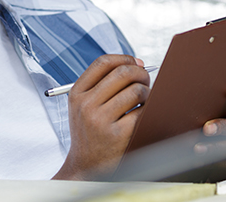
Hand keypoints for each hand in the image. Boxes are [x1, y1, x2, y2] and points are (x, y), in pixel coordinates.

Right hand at [52, 54, 150, 180]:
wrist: (86, 167)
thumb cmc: (90, 132)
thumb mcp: (83, 106)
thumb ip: (101, 84)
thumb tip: (135, 63)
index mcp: (77, 93)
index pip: (103, 63)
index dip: (124, 58)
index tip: (136, 62)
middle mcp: (86, 105)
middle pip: (122, 73)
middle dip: (141, 73)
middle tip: (146, 80)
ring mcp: (101, 120)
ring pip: (136, 91)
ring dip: (147, 92)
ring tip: (145, 100)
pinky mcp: (117, 135)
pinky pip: (142, 112)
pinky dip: (148, 110)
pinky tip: (144, 114)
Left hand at [194, 88, 225, 180]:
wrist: (225, 157)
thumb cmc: (220, 130)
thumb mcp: (221, 116)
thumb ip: (214, 109)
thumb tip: (188, 104)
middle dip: (224, 126)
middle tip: (207, 128)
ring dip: (217, 147)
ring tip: (199, 148)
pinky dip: (217, 161)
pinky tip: (202, 160)